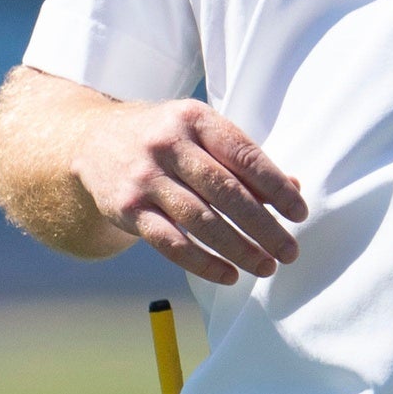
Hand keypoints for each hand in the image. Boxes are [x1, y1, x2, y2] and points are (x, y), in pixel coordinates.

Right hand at [73, 97, 309, 284]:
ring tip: (266, 266)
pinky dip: (203, 263)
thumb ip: (243, 159)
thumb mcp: (201, 133)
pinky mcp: (128, 209)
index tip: (299, 213)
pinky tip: (229, 274)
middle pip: (225, 192)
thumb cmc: (166, 139)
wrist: (92, 142)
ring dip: (239, 249)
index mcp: (195, 119)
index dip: (276, 187)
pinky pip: (171, 243)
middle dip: (263, 225)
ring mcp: (145, 177)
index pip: (244, 155)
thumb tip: (294, 188)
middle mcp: (168, 145)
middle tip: (290, 250)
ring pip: (200, 221)